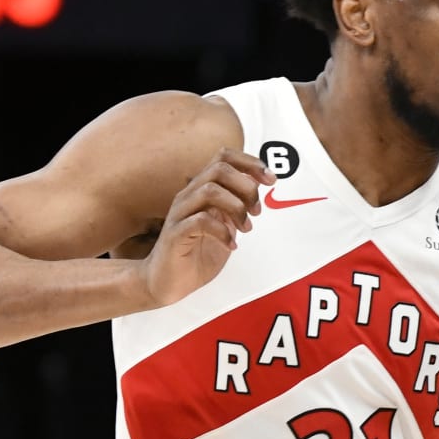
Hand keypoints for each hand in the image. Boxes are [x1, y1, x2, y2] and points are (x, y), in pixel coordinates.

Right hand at [139, 148, 272, 306]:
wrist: (167, 281)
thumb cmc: (196, 253)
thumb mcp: (225, 226)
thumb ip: (238, 207)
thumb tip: (257, 191)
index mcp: (201, 189)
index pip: (224, 157)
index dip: (250, 162)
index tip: (271, 179)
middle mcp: (189, 195)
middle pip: (220, 169)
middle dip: (247, 187)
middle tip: (256, 212)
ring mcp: (180, 213)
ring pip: (210, 191)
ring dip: (236, 208)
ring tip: (245, 228)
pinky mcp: (174, 234)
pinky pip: (199, 221)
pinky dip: (222, 232)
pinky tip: (231, 245)